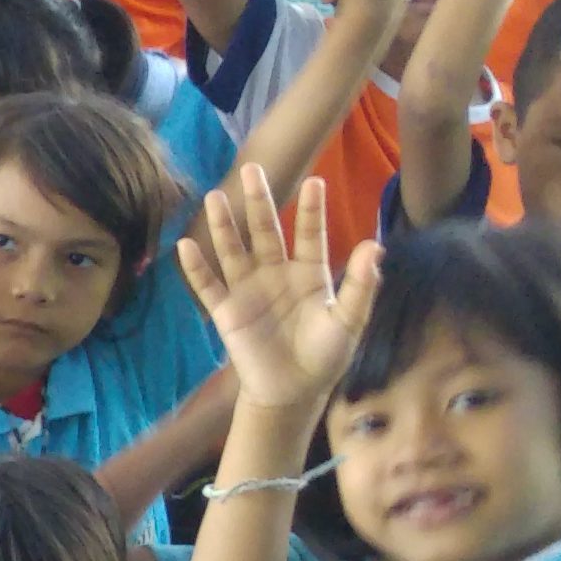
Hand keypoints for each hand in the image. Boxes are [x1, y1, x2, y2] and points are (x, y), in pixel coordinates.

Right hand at [179, 167, 381, 415]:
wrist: (293, 391)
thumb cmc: (326, 355)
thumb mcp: (349, 321)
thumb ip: (360, 285)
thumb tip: (375, 246)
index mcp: (309, 273)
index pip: (310, 234)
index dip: (311, 210)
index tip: (315, 183)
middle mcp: (277, 273)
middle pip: (266, 231)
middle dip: (258, 201)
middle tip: (253, 168)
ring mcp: (249, 290)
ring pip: (234, 251)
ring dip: (223, 225)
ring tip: (214, 196)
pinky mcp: (227, 311)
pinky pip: (209, 286)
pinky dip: (196, 268)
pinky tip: (185, 246)